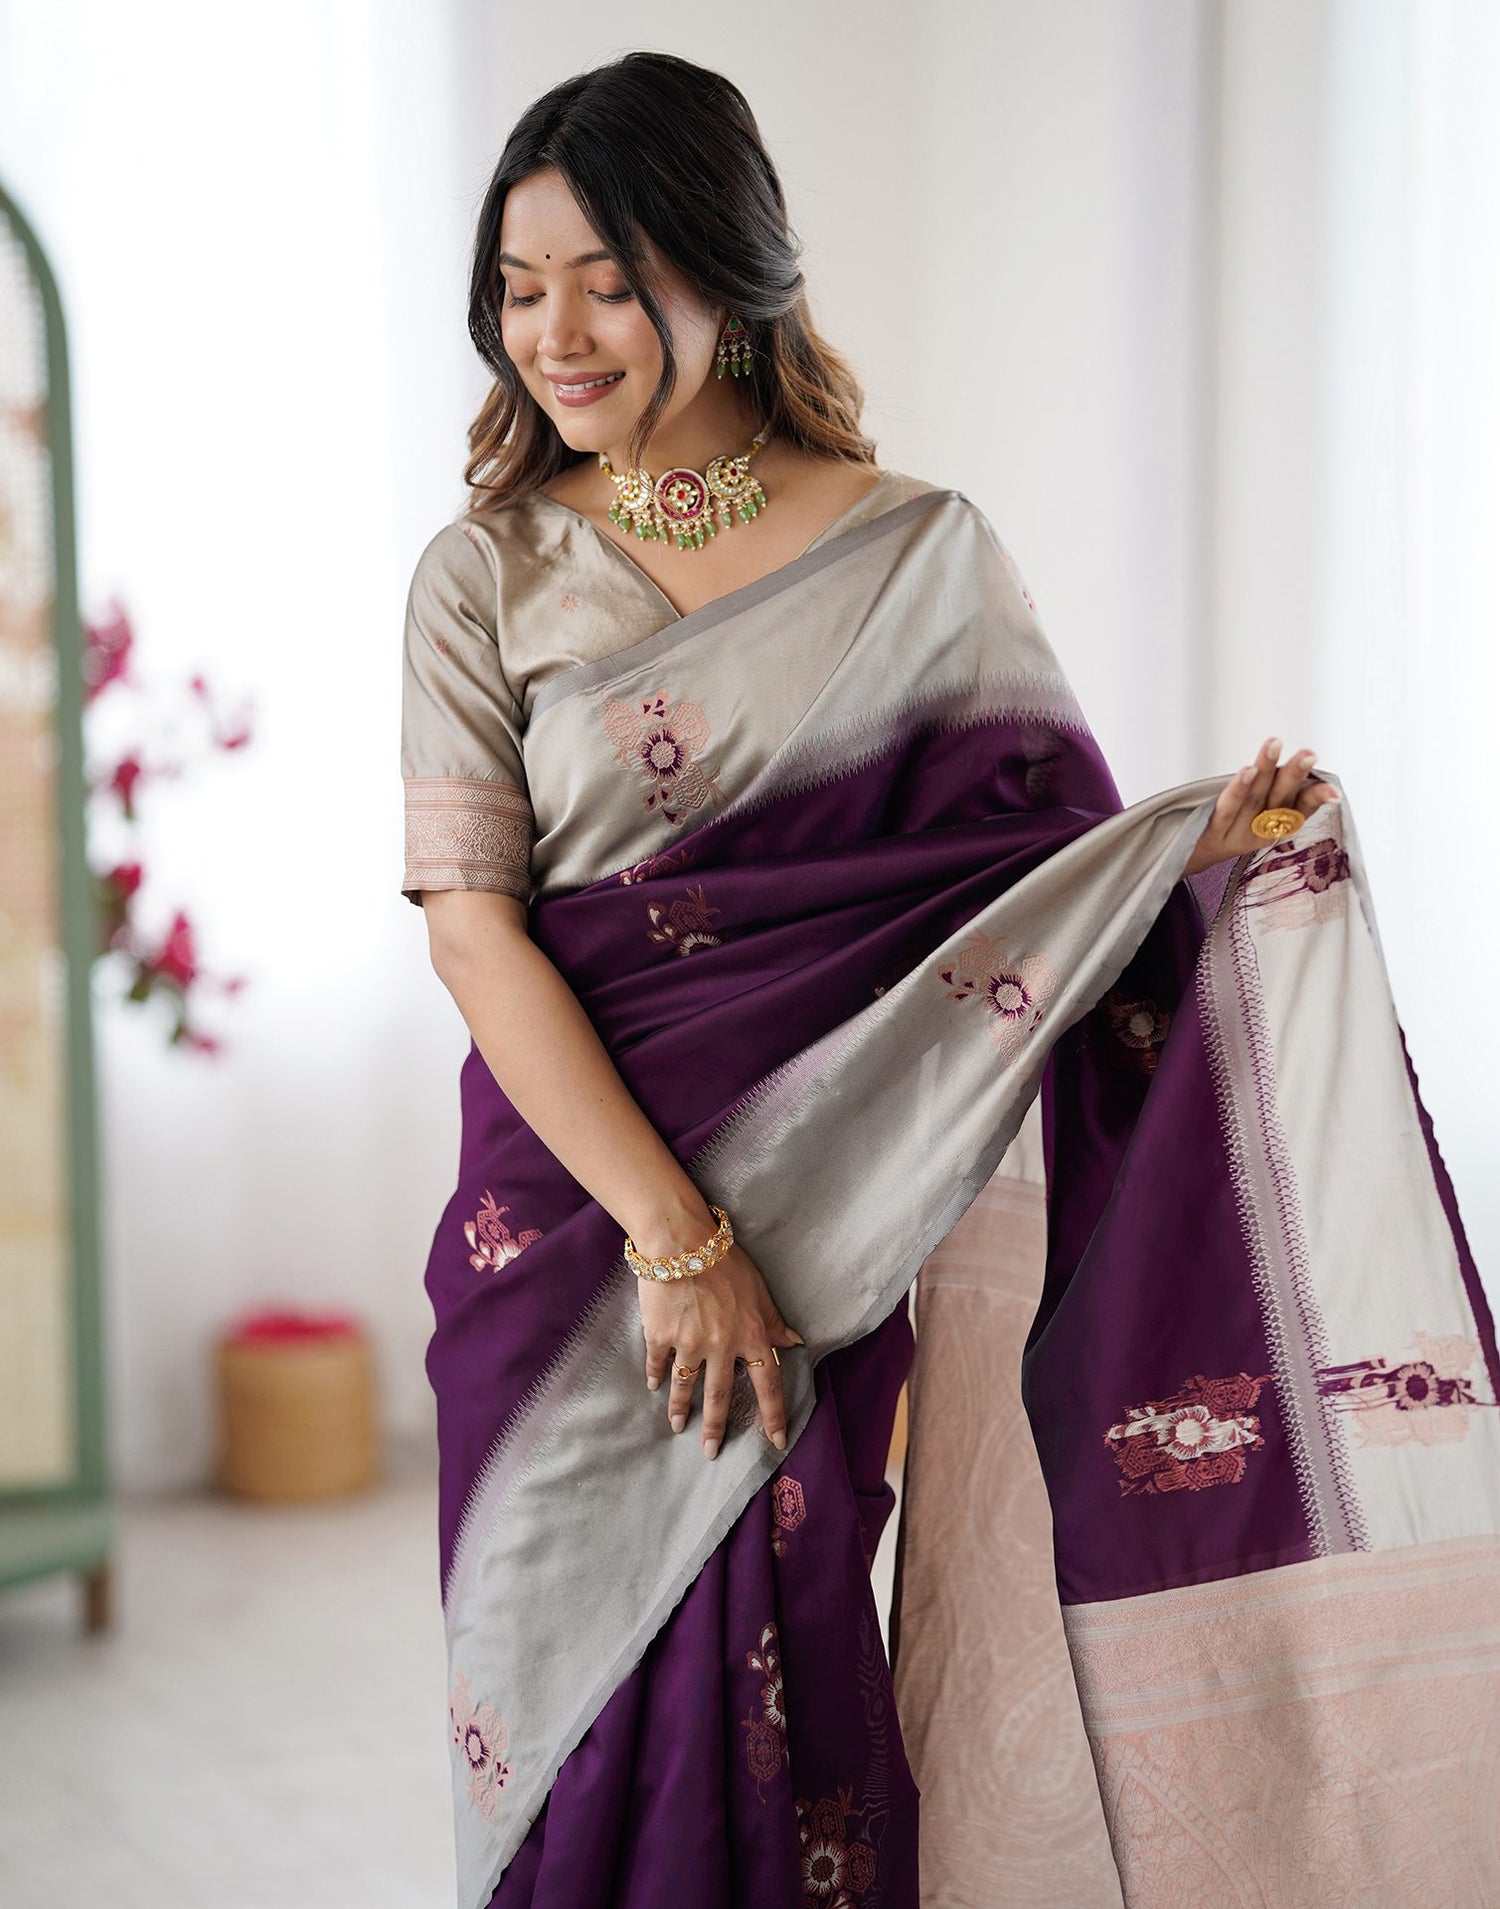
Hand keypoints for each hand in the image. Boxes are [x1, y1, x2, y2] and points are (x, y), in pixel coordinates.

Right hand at [638, 1238, 804, 1460]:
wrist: (680, 1241)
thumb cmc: (725, 1259)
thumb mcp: (759, 1289)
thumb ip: (774, 1321)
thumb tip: (794, 1343)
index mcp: (751, 1334)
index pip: (768, 1384)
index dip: (774, 1415)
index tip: (776, 1441)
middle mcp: (721, 1345)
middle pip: (720, 1396)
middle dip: (716, 1428)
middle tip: (711, 1452)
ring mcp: (689, 1343)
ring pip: (685, 1386)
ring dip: (680, 1409)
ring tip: (677, 1426)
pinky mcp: (660, 1335)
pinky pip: (658, 1363)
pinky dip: (656, 1376)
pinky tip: (654, 1386)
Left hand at [1184, 735, 1340, 877]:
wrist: (1196, 853)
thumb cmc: (1234, 822)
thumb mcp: (1262, 807)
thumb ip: (1284, 786)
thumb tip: (1309, 760)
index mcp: (1278, 825)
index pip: (1302, 810)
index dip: (1317, 799)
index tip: (1334, 791)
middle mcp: (1260, 830)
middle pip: (1280, 800)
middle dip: (1294, 776)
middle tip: (1309, 754)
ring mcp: (1237, 832)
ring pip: (1254, 798)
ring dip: (1266, 770)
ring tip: (1274, 746)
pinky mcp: (1214, 830)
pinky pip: (1228, 807)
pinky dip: (1238, 789)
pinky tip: (1247, 770)